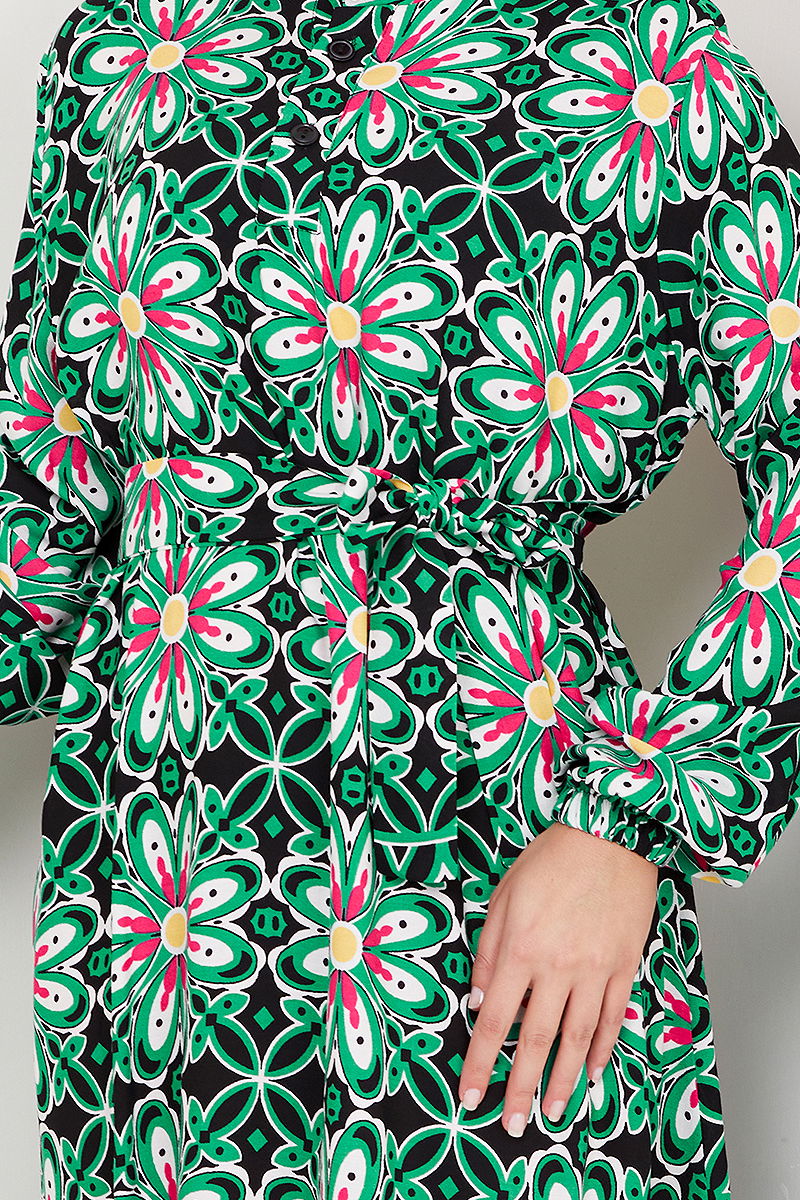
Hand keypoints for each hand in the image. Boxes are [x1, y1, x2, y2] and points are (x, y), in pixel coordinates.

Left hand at [458, 821, 657, 1136]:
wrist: (610, 835)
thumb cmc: (551, 859)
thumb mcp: (504, 896)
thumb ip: (489, 949)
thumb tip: (480, 998)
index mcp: (520, 948)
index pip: (494, 1020)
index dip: (480, 1062)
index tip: (471, 1093)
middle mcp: (557, 967)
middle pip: (535, 1040)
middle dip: (520, 1088)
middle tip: (512, 1123)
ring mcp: (594, 970)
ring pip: (576, 1039)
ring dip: (562, 1081)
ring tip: (552, 1113)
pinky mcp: (623, 966)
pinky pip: (611, 1018)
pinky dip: (600, 1050)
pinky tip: (589, 1072)